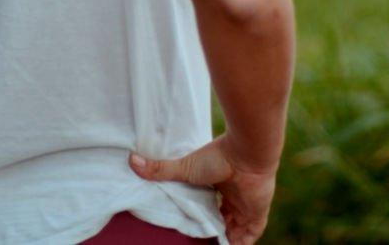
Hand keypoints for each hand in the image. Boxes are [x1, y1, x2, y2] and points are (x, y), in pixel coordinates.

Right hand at [128, 136, 275, 243]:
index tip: (190, 227)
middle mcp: (234, 197)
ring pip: (236, 232)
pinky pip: (249, 238)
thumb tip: (131, 160)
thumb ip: (161, 169)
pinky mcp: (257, 216)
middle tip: (197, 241)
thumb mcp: (185, 168)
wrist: (247, 152)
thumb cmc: (218, 156)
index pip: (212, 208)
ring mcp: (247, 208)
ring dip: (224, 241)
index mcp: (220, 186)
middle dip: (213, 232)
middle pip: (223, 221)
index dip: (203, 218)